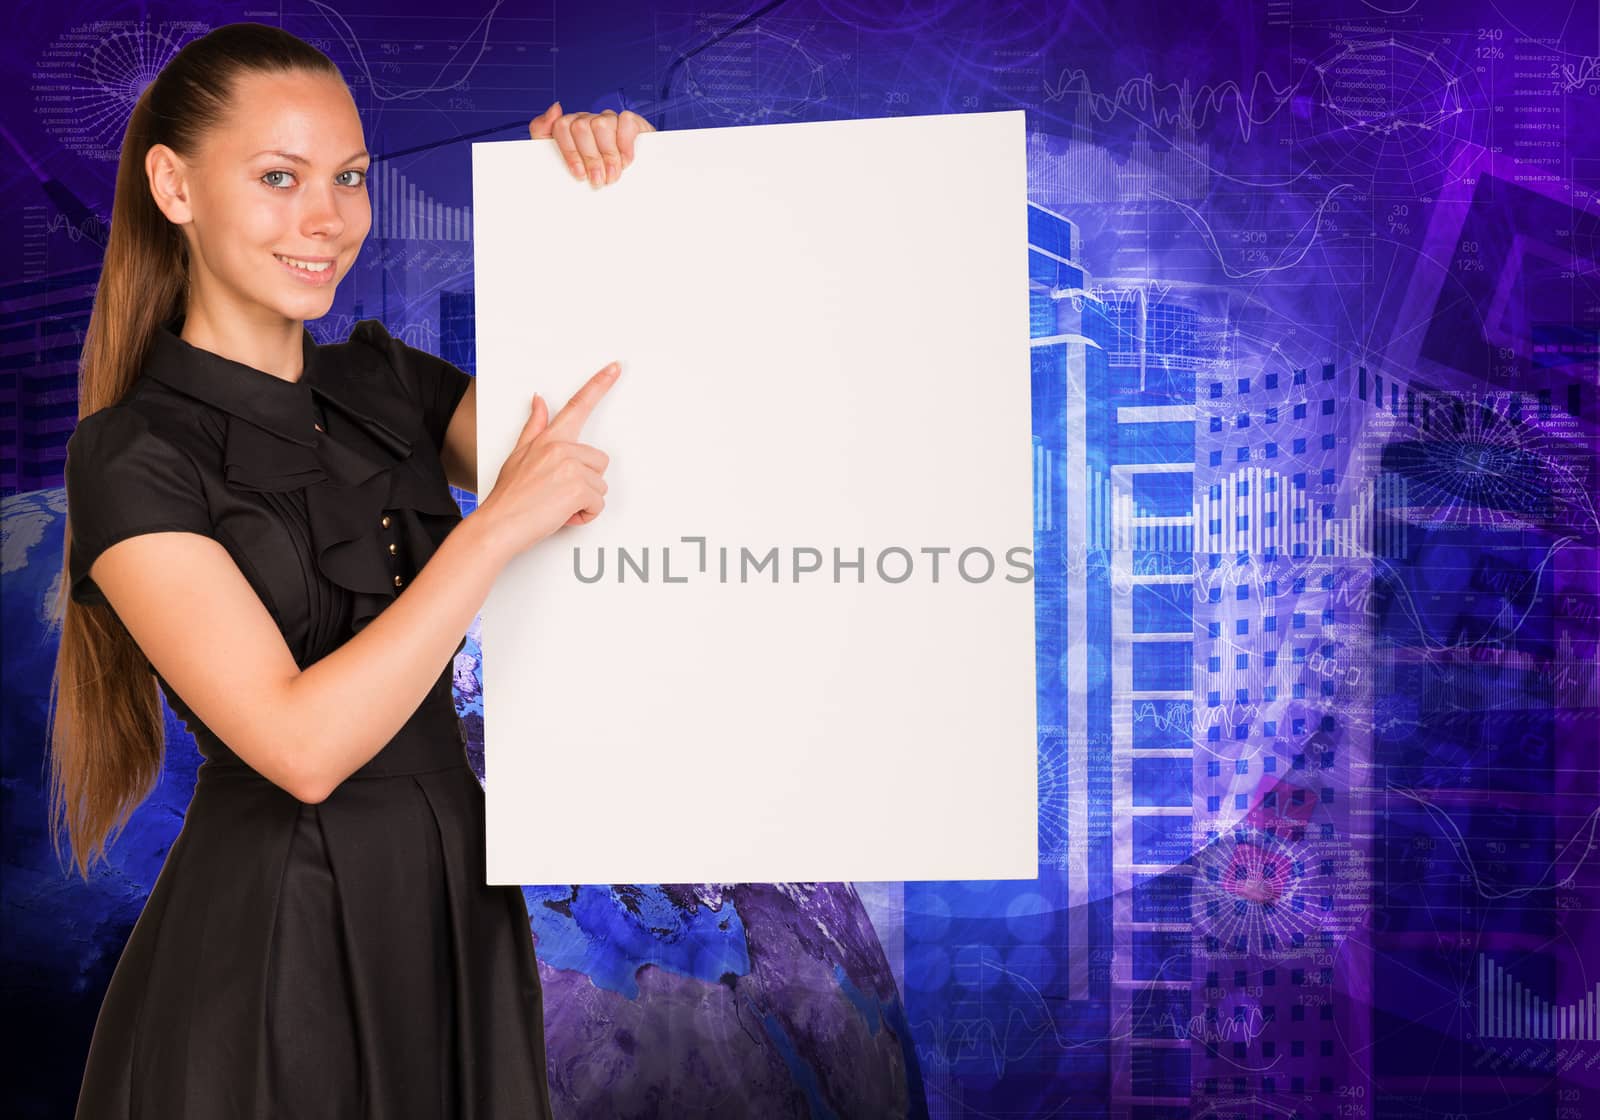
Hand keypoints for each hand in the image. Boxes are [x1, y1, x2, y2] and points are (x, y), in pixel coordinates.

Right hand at [478, 361, 620, 556]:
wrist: (498, 525)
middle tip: (558, 494)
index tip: (615, 368)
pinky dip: (585, 515)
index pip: (577, 406)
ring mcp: (571, 466)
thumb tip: (540, 401)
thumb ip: (534, 427)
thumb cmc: (508, 496)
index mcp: (549, 438)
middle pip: (599, 462)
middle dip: (585, 482)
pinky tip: (563, 515)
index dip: (599, 385)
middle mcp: (561, 448)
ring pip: (600, 485)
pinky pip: (598, 503)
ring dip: (584, 501)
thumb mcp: (518, 455)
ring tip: (557, 506)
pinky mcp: (578, 487)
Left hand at [528, 102, 656, 187]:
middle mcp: (589, 119)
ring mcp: (609, 119)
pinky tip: (626, 160)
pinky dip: (625, 143)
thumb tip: (555, 107)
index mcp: (570, 127)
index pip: (562, 126)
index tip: (579, 175)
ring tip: (612, 175)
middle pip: (581, 127)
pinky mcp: (630, 121)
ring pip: (602, 125)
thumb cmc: (589, 175)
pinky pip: (625, 121)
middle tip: (598, 180)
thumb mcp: (559, 161)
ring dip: (609, 155)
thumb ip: (543, 131)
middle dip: (591, 158)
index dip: (570, 152)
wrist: (622, 190)